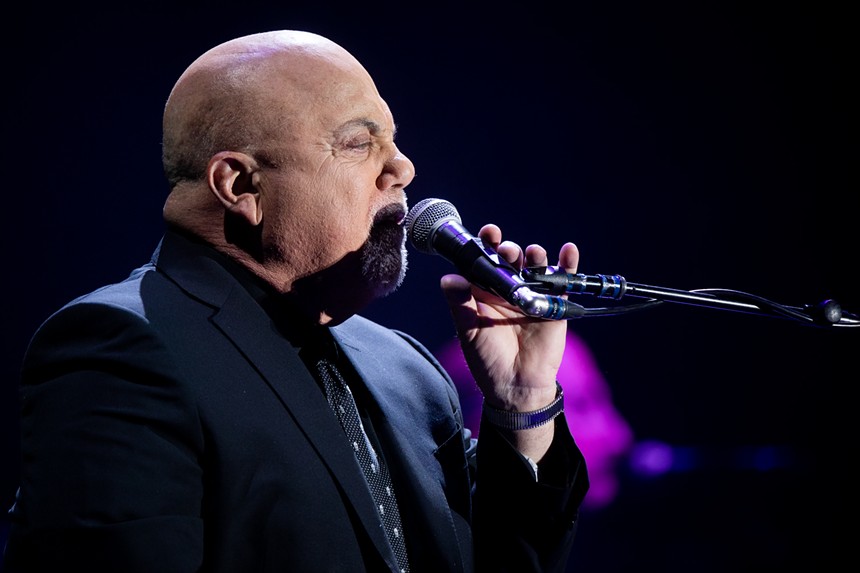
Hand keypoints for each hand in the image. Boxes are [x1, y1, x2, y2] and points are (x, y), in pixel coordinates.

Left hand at [439, 224, 578, 458]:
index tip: (488, 232)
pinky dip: (568, 264)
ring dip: (535, 255)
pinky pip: (562, 281)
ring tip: (533, 254)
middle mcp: (509, 288)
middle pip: (511, 259)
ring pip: (536, 266)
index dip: (486, 244)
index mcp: (485, 291)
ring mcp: (533, 295)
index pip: (485, 261)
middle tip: (507, 250)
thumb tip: (448, 278)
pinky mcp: (554, 305)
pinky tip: (568, 251)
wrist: (515, 387)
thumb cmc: (487, 359)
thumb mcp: (469, 331)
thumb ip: (459, 304)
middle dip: (509, 250)